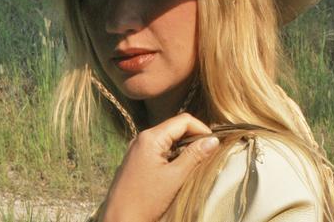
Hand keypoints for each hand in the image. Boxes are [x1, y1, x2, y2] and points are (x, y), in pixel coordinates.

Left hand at [100, 113, 219, 221]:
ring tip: (197, 161)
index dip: (201, 129)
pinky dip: (172, 154)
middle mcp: (142, 138)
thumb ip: (194, 156)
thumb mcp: (174, 177)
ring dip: (184, 147)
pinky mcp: (136, 160)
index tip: (215, 144)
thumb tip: (214, 140)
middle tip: (209, 153)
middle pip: (174, 127)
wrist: (118, 219)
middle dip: (193, 137)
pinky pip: (158, 149)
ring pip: (167, 139)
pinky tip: (179, 168)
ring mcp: (137, 149)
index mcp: (150, 137)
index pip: (183, 120)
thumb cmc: (146, 200)